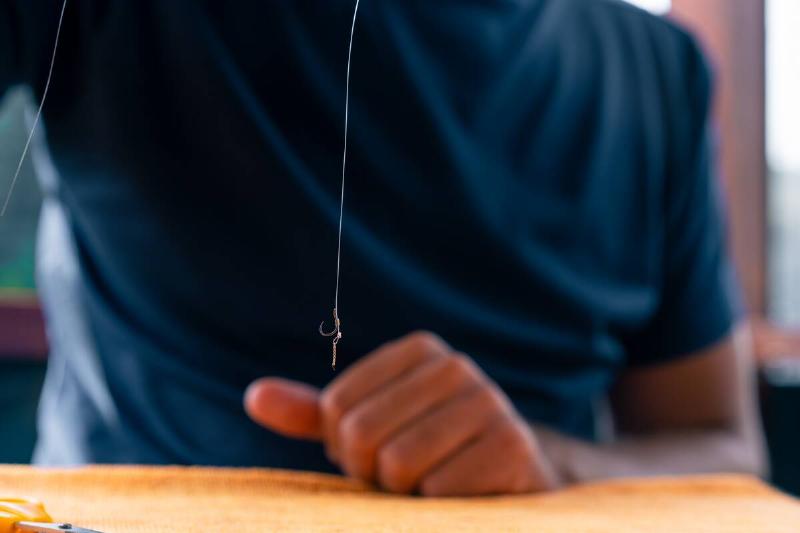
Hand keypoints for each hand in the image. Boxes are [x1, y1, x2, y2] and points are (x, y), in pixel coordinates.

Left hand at [245, 331, 560, 495]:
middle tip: (404, 477)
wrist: (509, 480)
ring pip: (399, 464)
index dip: (347, 447)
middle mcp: (456, 367)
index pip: (337, 407)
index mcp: (420, 350)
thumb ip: (315, 413)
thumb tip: (254, 397)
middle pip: (363, 433)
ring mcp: (490, 403)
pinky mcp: (514, 446)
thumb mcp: (368, 428)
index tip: (380, 452)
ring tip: (431, 485)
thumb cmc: (426, 452)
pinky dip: (438, 509)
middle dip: (373, 471)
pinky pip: (438, 491)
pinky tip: (462, 498)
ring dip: (404, 493)